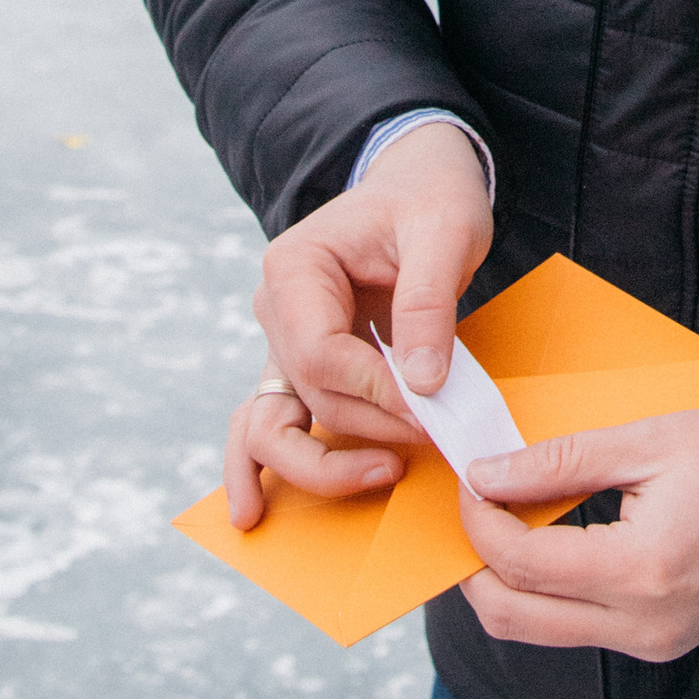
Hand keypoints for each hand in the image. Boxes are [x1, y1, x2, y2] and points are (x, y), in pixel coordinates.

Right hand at [224, 121, 493, 531]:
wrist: (419, 186)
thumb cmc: (430, 200)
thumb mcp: (445, 232)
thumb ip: (428, 304)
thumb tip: (421, 384)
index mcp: (295, 268)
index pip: (322, 354)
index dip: (376, 393)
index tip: (433, 409)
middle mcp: (275, 309)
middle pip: (309, 395)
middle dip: (372, 427)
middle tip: (433, 438)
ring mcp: (283, 344)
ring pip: (276, 425)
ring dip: (322, 464)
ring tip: (378, 478)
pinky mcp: (303, 369)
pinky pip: (273, 425)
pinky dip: (264, 468)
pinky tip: (254, 512)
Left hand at [456, 408, 698, 661]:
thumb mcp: (649, 441)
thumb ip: (560, 461)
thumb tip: (484, 474)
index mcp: (645, 569)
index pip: (523, 563)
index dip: (479, 519)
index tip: (471, 475)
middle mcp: (644, 625)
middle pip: (512, 618)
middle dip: (473, 564)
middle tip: (473, 505)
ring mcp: (651, 644)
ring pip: (537, 631)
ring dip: (505, 581)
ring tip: (506, 517)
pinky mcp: (656, 645)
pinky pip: (575, 629)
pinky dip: (545, 591)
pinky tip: (548, 540)